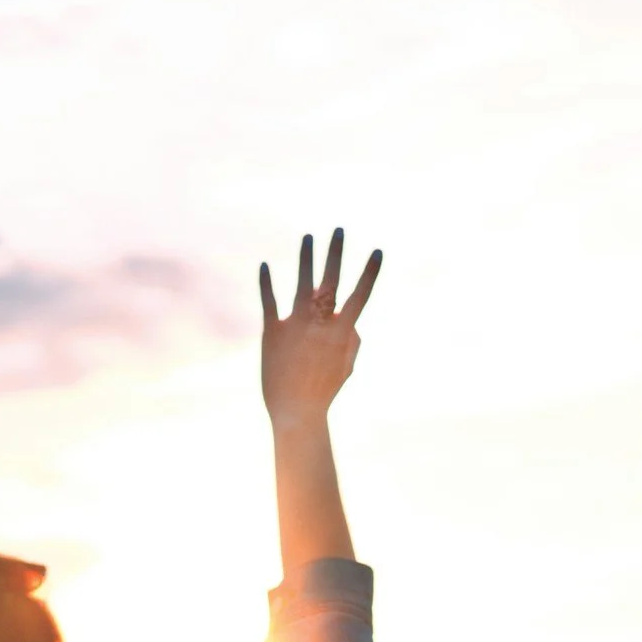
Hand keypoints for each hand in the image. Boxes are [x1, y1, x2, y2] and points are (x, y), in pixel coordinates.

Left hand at [259, 230, 380, 428]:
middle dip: (336, 253)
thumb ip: (352, 342)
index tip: (378, 251)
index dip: (370, 273)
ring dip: (306, 258)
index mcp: (342, 332)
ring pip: (302, 282)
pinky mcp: (273, 330)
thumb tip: (352, 322)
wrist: (296, 411)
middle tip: (339, 229)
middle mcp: (320, 323)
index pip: (360, 296)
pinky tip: (264, 265)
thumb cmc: (324, 391)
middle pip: (331, 280)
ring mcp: (296, 324)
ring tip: (308, 237)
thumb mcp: (346, 367)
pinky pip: (269, 301)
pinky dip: (266, 282)